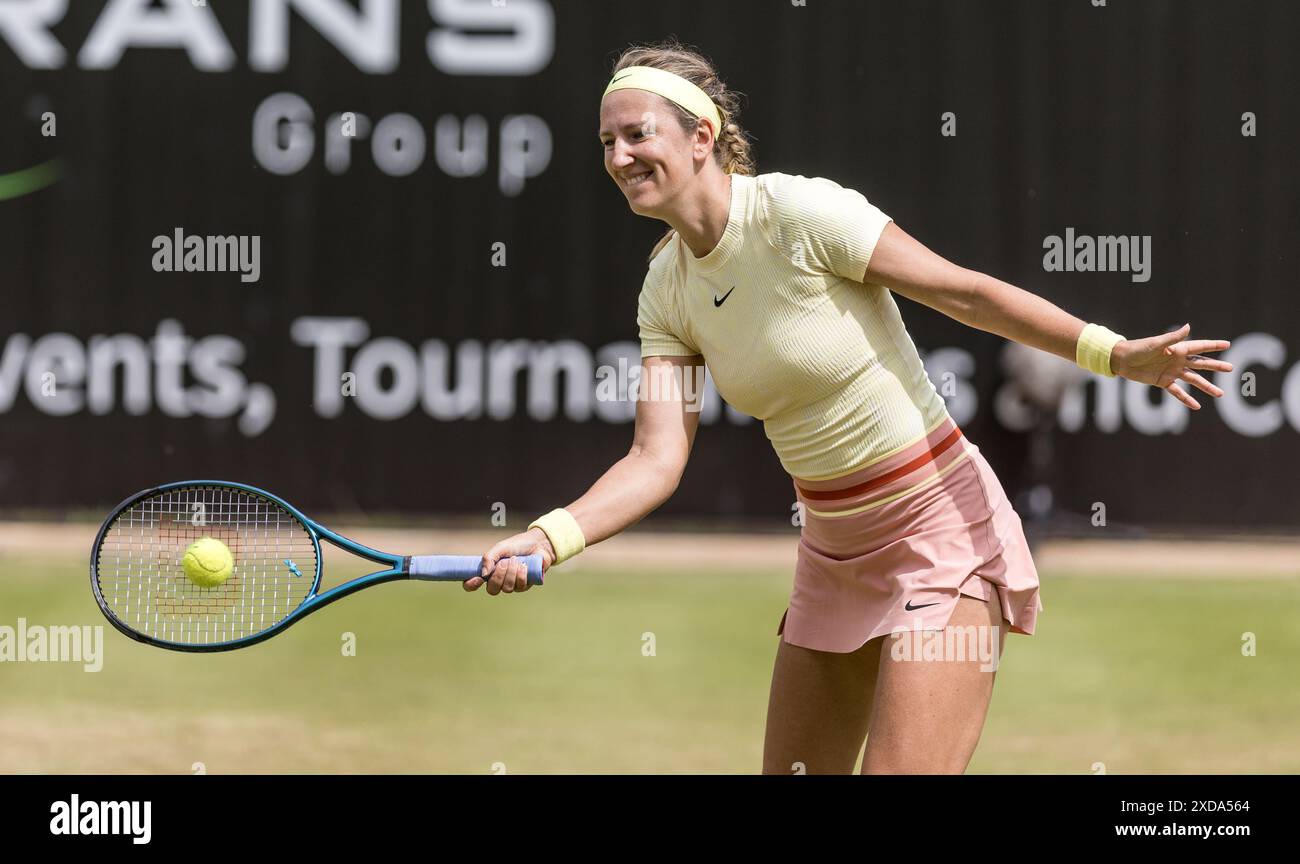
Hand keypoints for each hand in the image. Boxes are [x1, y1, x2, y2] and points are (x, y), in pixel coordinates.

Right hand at [464, 527, 554, 595]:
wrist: (538, 544)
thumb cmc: (518, 545)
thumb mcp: (500, 548)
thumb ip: (489, 558)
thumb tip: (483, 574)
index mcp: (489, 571)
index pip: (473, 584)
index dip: (471, 585)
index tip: (477, 579)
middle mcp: (499, 580)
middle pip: (492, 590)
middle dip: (498, 576)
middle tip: (504, 562)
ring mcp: (512, 584)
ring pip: (507, 589)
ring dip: (511, 573)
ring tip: (516, 560)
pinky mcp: (525, 585)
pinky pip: (519, 587)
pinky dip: (521, 575)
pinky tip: (524, 565)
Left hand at [1109, 323, 1233, 409]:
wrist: (1122, 360)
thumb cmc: (1138, 348)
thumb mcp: (1156, 343)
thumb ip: (1173, 338)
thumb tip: (1189, 327)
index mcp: (1177, 349)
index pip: (1199, 347)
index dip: (1213, 346)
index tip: (1227, 344)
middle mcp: (1178, 360)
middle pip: (1201, 364)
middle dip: (1216, 366)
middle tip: (1231, 369)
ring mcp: (1172, 372)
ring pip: (1193, 380)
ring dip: (1206, 386)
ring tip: (1220, 394)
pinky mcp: (1163, 382)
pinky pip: (1178, 392)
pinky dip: (1186, 399)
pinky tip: (1197, 406)